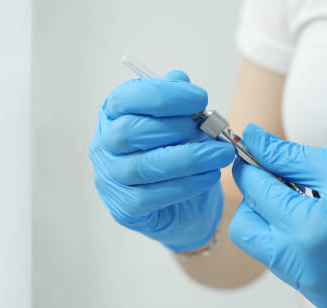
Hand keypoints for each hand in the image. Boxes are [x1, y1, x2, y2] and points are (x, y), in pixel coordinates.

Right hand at [89, 71, 235, 251]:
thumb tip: (179, 81)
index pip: (126, 99)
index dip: (163, 96)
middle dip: (175, 128)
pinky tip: (210, 176)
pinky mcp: (125, 208)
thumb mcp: (180, 123)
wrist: (182, 205)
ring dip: (190, 158)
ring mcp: (110, 179)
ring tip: (221, 153)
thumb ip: (177, 101)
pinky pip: (153, 196)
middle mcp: (105, 146)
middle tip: (210, 129)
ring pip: (144, 166)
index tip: (199, 99)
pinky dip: (187, 184)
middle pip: (129, 132)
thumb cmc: (176, 155)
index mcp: (113, 116)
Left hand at [229, 123, 326, 307]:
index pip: (254, 191)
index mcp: (307, 230)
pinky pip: (300, 278)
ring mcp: (319, 296)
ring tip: (316, 212)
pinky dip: (306, 256)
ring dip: (280, 230)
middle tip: (281, 187)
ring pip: (271, 255)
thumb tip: (252, 139)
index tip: (251, 155)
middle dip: (255, 204)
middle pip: (245, 232)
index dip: (249, 168)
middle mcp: (305, 271)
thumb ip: (289, 156)